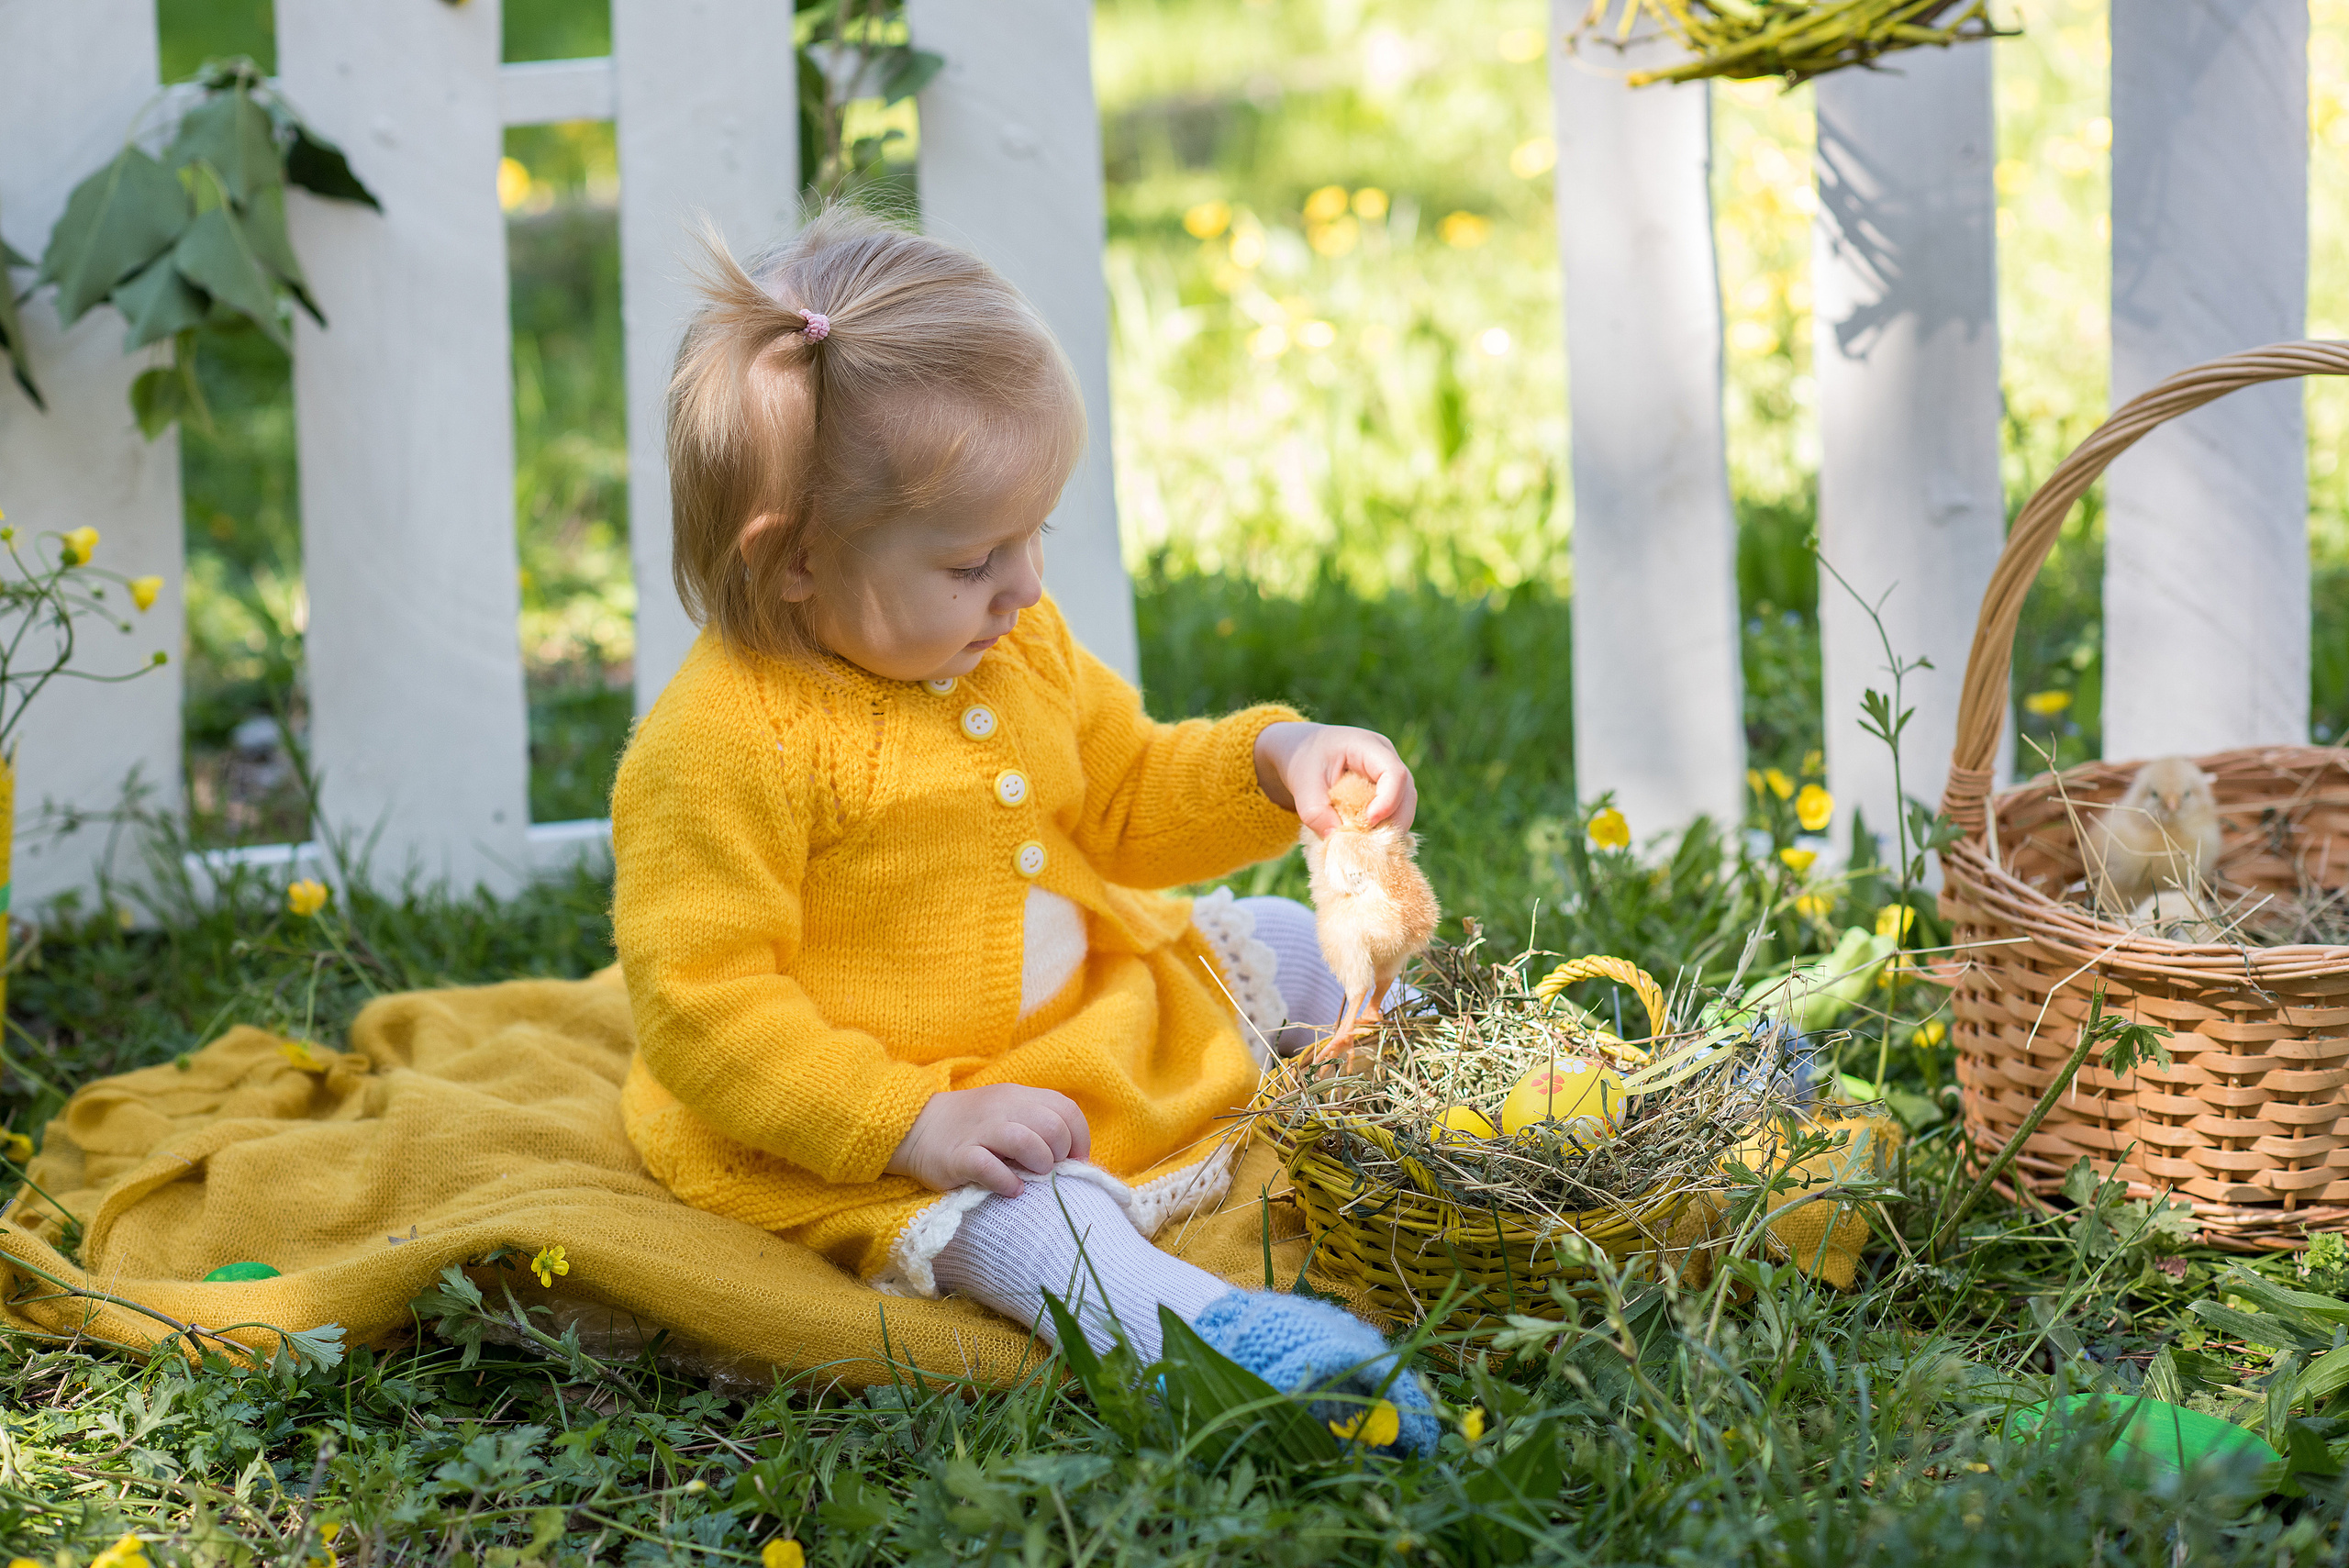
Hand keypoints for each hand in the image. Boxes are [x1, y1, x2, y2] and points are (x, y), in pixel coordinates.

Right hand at [886, 1083, 1091, 1196]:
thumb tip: (1072, 1157)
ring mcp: (980, 1131)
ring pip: (1026, 1140)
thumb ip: (1037, 1126)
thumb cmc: (970, 1128)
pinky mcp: (958, 1157)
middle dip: (1060, 1154)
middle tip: (1048, 1170)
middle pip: (1053, 1125)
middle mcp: (1002, 1108)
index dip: (1079, 1139)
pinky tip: (1010, 1189)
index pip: (1067, 1110)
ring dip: (1039, 1163)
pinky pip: (989, 1167)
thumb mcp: (1007, 1114)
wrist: (914, 1128)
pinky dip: (1007, 1182)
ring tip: (1032, 1176)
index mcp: (1019, 1096)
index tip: (1073, 1161)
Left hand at [1255, 721, 1417, 835]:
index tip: (1368, 822)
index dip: (1388, 801)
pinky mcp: (1388, 791)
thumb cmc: (1305, 762)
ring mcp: (1390, 775)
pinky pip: (1396, 812)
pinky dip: (1385, 829)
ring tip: (1366, 843)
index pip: (1394, 773)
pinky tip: (1367, 840)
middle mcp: (1386, 758)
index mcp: (1368, 745)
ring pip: (1405, 805)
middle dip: (1394, 821)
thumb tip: (1336, 839)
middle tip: (1370, 842)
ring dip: (1391, 828)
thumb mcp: (1302, 785)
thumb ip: (1315, 813)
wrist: (1303, 752)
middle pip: (1407, 793)